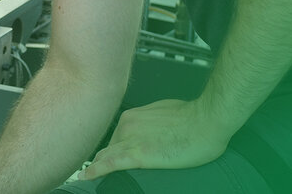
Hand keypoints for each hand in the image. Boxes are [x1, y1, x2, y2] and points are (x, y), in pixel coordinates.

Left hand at [80, 99, 233, 179]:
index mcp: (131, 117)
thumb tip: (150, 131)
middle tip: (95, 172)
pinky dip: (95, 171)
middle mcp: (126, 126)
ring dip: (97, 166)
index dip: (110, 150)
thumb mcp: (162, 114)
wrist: (205, 121)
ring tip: (88, 177)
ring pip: (106, 156)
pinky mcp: (137, 154)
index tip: (106, 158)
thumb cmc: (191, 118)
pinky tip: (86, 177)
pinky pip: (109, 164)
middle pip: (109, 148)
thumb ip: (149, 123)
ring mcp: (130, 139)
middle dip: (102, 159)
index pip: (115, 138)